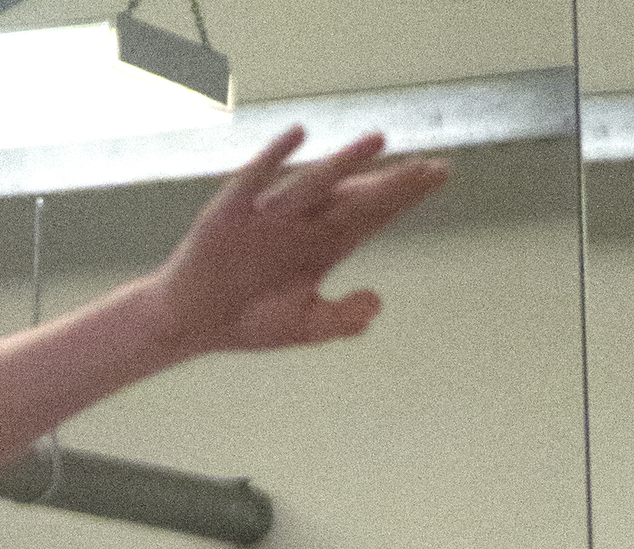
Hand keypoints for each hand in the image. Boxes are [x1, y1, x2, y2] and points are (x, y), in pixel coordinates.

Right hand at [151, 127, 448, 358]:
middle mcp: (303, 223)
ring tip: (380, 143)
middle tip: (430, 166)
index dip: (404, 198)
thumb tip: (377, 303)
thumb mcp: (303, 326)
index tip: (438, 176)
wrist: (195, 320)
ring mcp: (271, 214)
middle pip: (355, 196)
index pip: (372, 216)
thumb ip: (341, 318)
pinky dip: (275, 157)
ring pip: (316, 183)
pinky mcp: (235, 209)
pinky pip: (258, 177)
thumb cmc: (251, 321)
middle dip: (391, 182)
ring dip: (346, 163)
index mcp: (323, 248)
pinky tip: (299, 137)